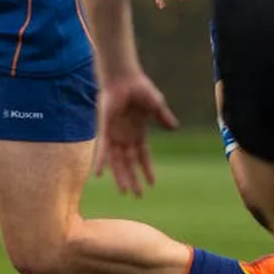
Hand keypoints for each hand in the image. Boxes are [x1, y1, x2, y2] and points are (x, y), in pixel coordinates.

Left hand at [93, 72, 178, 196]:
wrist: (123, 77)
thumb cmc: (139, 88)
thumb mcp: (156, 105)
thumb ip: (163, 117)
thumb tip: (174, 128)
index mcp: (138, 132)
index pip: (143, 155)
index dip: (147, 169)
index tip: (152, 184)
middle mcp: (126, 136)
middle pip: (130, 163)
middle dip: (133, 179)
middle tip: (137, 195)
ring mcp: (115, 133)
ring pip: (117, 161)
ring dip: (120, 176)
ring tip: (124, 192)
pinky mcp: (106, 129)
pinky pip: (103, 149)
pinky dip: (101, 161)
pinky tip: (99, 174)